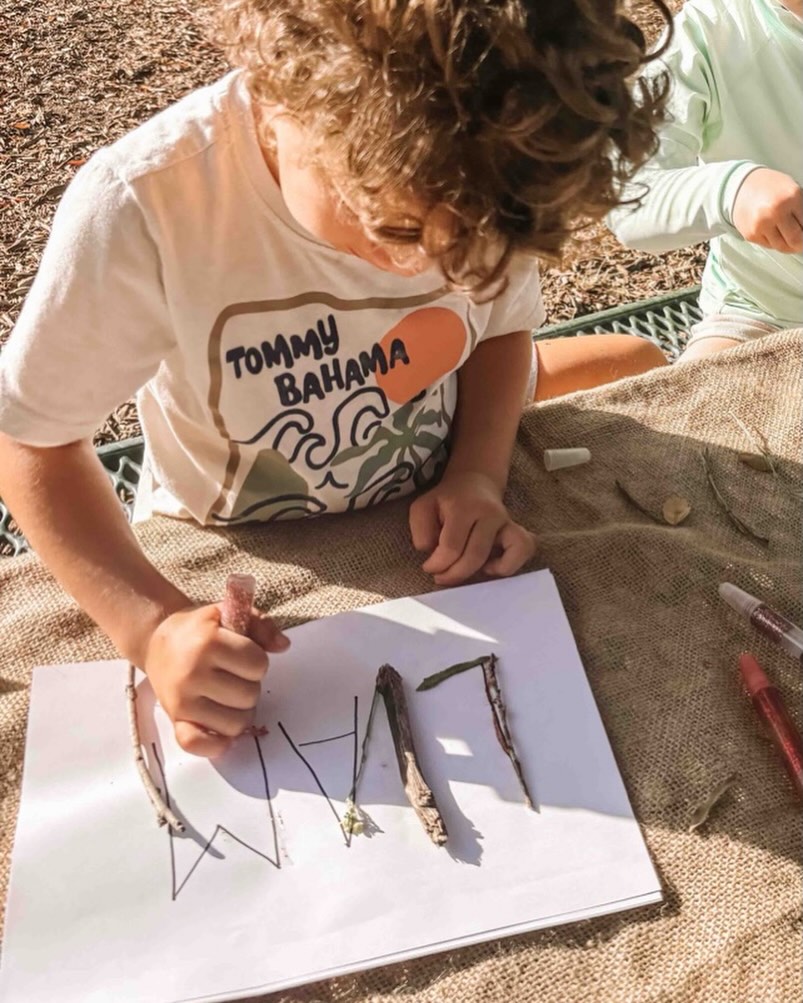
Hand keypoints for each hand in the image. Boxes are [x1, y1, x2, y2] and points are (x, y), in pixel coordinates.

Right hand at [144, 603, 289, 757]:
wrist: (157, 641)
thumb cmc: (199, 630)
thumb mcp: (229, 614)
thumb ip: (261, 625)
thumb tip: (284, 646)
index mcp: (208, 642)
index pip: (258, 664)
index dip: (257, 661)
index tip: (243, 656)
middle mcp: (193, 673)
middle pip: (249, 696)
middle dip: (249, 686)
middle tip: (234, 676)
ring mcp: (182, 700)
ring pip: (235, 724)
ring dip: (239, 713)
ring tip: (228, 697)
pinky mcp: (175, 719)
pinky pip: (198, 744)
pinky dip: (215, 744)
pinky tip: (221, 730)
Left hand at [409, 470, 535, 585]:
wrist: (474, 482)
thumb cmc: (446, 500)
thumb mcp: (422, 508)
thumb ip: (421, 531)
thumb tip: (432, 554)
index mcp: (463, 507)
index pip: (451, 546)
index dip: (437, 564)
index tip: (429, 567)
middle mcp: (489, 513)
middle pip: (475, 556)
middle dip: (454, 574)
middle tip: (441, 577)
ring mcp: (507, 522)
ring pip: (505, 556)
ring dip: (481, 573)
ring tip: (466, 573)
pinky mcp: (518, 530)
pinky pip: (524, 550)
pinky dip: (509, 565)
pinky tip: (489, 567)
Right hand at [732, 168, 802, 252]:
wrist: (741, 186)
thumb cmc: (769, 186)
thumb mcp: (792, 191)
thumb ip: (800, 210)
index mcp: (791, 198)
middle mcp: (775, 212)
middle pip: (795, 239)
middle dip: (800, 244)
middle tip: (800, 243)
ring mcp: (761, 225)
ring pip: (781, 246)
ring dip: (788, 246)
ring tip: (789, 240)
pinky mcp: (751, 234)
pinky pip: (768, 245)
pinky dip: (774, 242)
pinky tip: (775, 234)